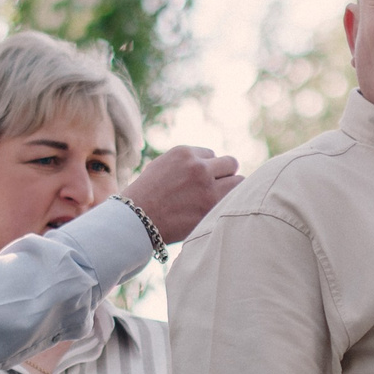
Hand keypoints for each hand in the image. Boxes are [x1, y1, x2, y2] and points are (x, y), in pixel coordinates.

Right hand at [122, 146, 242, 243]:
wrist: (134, 221)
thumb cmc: (146, 197)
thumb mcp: (162, 167)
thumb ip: (185, 164)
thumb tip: (210, 163)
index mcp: (184, 153)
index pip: (211, 155)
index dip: (207, 169)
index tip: (199, 183)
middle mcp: (197, 166)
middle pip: (230, 163)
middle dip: (225, 175)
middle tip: (215, 191)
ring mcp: (206, 186)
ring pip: (239, 181)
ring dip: (232, 190)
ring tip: (219, 202)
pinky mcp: (211, 207)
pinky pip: (235, 200)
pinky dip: (230, 206)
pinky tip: (220, 212)